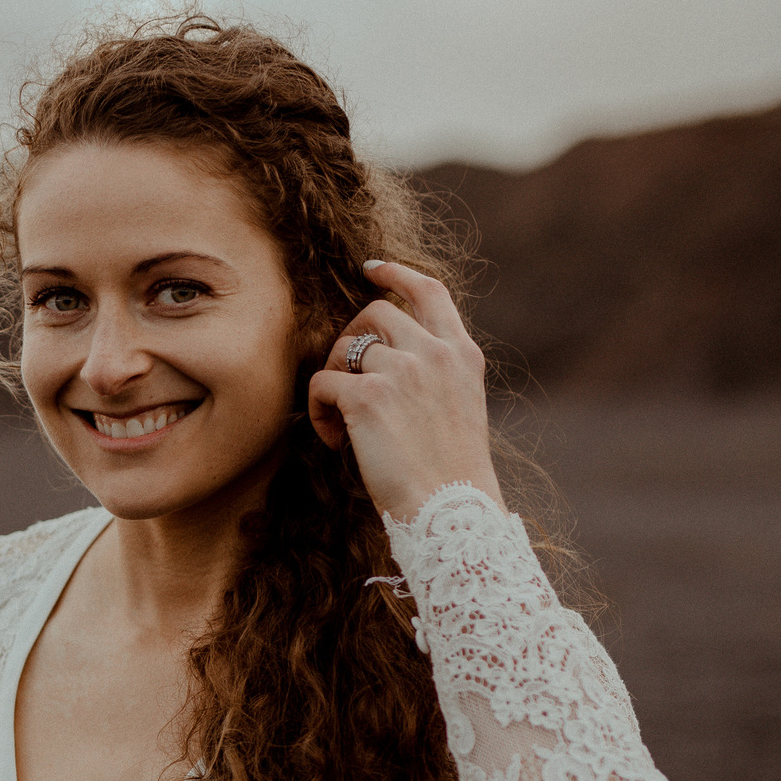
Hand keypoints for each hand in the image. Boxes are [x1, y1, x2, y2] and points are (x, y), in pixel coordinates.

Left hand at [306, 259, 502, 521]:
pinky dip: (318, 411)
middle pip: (374, 313)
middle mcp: (434, 353)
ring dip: (331, 382)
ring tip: (340, 424)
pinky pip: (321, 383)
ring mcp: (402, 371)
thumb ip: (435, 374)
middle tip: (343, 381)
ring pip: (342, 348)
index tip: (372, 269)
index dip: (397, 274)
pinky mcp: (368, 397)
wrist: (451, 512)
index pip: (429, 292)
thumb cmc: (450, 475)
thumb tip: (388, 355)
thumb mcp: (459, 408)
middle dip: (348, 339)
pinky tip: (335, 442)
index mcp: (462, 354)